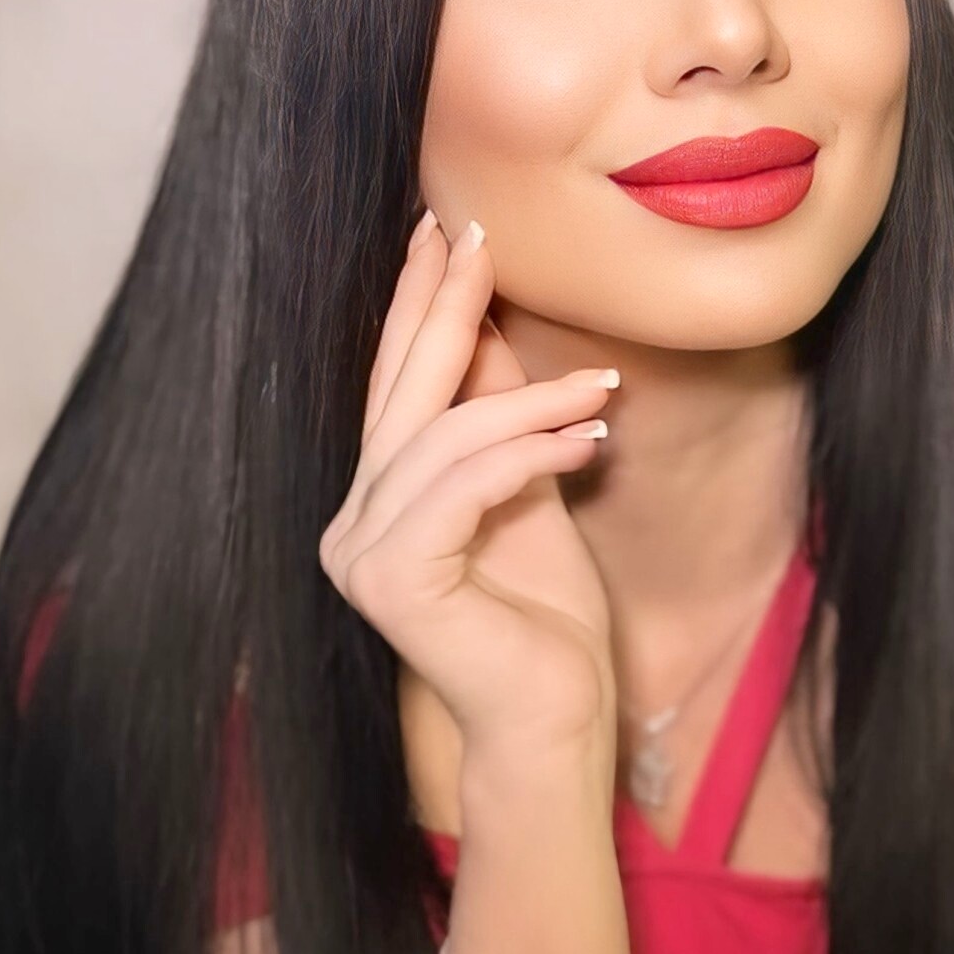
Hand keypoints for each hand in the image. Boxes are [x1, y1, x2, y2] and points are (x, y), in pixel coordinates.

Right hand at [319, 213, 619, 754]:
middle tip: (477, 235)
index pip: (396, 389)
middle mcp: (353, 523)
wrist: (557, 720)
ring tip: (601, 386)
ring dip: (531, 402)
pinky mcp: (391, 578)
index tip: (444, 232)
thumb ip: (502, 422)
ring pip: (446, 438)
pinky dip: (530, 453)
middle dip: (442, 307)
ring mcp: (360, 553)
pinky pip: (467, 484)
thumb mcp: (530, 493)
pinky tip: (587, 440)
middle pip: (402, 394)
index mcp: (379, 503)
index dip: (418, 308)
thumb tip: (493, 327)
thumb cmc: (549, 622)